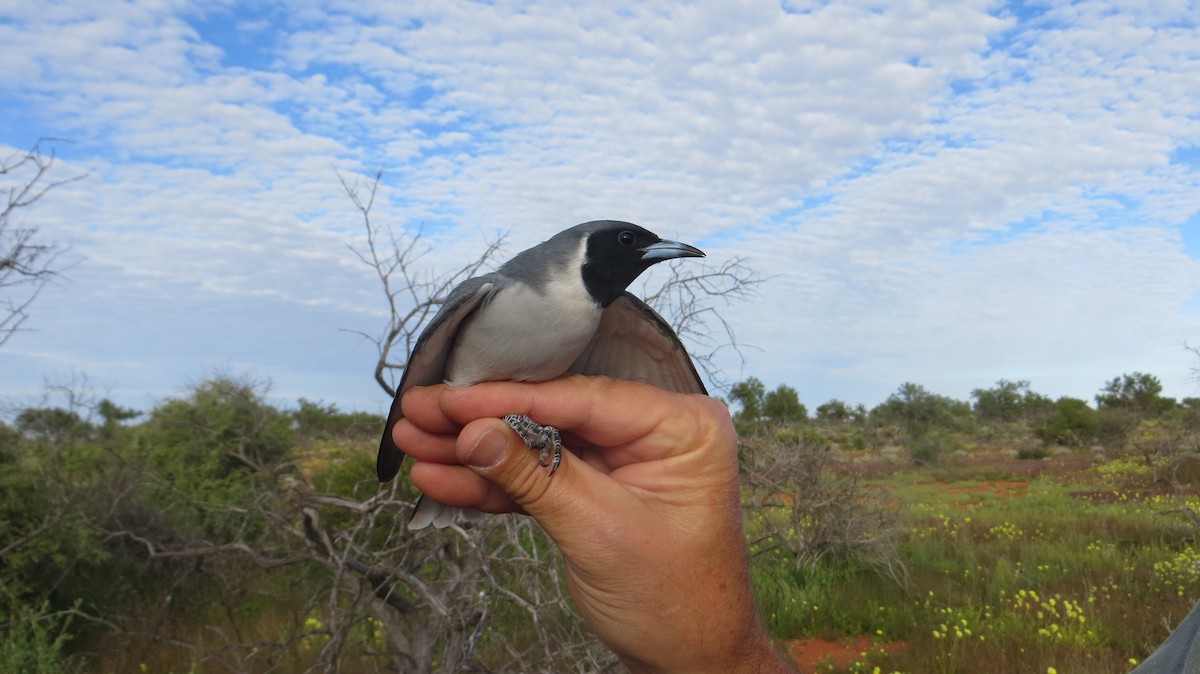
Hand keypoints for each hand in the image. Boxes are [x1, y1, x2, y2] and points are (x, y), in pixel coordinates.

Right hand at [393, 375, 794, 673]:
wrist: (691, 661)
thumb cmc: (674, 602)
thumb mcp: (600, 532)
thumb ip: (535, 476)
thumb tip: (474, 432)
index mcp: (681, 426)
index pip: (581, 398)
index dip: (508, 399)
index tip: (449, 398)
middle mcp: (654, 431)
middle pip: (552, 413)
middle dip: (480, 420)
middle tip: (418, 411)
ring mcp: (624, 460)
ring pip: (537, 444)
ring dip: (474, 451)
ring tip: (414, 442)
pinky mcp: (597, 488)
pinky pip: (539, 477)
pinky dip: (493, 484)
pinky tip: (442, 479)